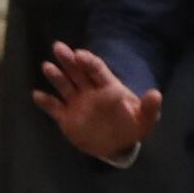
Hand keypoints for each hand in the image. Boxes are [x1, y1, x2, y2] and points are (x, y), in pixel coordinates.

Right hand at [33, 42, 158, 159]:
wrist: (117, 145)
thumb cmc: (131, 127)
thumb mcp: (144, 120)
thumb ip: (149, 108)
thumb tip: (156, 93)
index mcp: (108, 88)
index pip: (98, 71)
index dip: (89, 62)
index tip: (80, 55)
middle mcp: (90, 92)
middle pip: (78, 72)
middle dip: (69, 60)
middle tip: (58, 47)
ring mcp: (76, 103)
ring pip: (65, 86)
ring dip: (56, 76)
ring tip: (47, 67)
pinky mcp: (66, 118)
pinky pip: (54, 108)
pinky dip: (46, 102)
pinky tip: (37, 95)